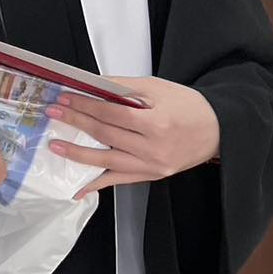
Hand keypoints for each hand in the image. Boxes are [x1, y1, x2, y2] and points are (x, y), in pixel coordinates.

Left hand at [46, 76, 219, 197]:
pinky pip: (119, 181)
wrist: (219, 130)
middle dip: (76, 123)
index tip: (64, 99)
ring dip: (78, 155)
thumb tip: (91, 84)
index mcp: (156, 123)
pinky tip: (78, 188)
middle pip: (106, 134)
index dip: (85, 106)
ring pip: (108, 161)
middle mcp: (153, 148)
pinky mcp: (152, 176)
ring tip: (56, 146)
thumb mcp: (158, 88)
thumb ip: (123, 87)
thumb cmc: (189, 106)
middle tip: (53, 114)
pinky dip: (98, 184)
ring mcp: (152, 165)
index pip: (111, 114)